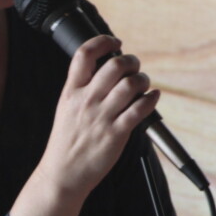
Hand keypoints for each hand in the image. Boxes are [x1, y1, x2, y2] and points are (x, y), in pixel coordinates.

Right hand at [35, 35, 158, 201]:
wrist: (63, 173)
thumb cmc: (66, 143)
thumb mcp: (66, 108)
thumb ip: (82, 89)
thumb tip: (105, 71)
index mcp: (71, 92)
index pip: (84, 54)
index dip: (103, 42)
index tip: (115, 43)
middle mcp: (87, 101)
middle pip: (114, 66)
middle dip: (131, 61)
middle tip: (134, 67)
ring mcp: (102, 117)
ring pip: (130, 85)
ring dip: (143, 80)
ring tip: (143, 84)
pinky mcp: (116, 133)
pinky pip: (140, 109)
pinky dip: (151, 98)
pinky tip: (152, 97)